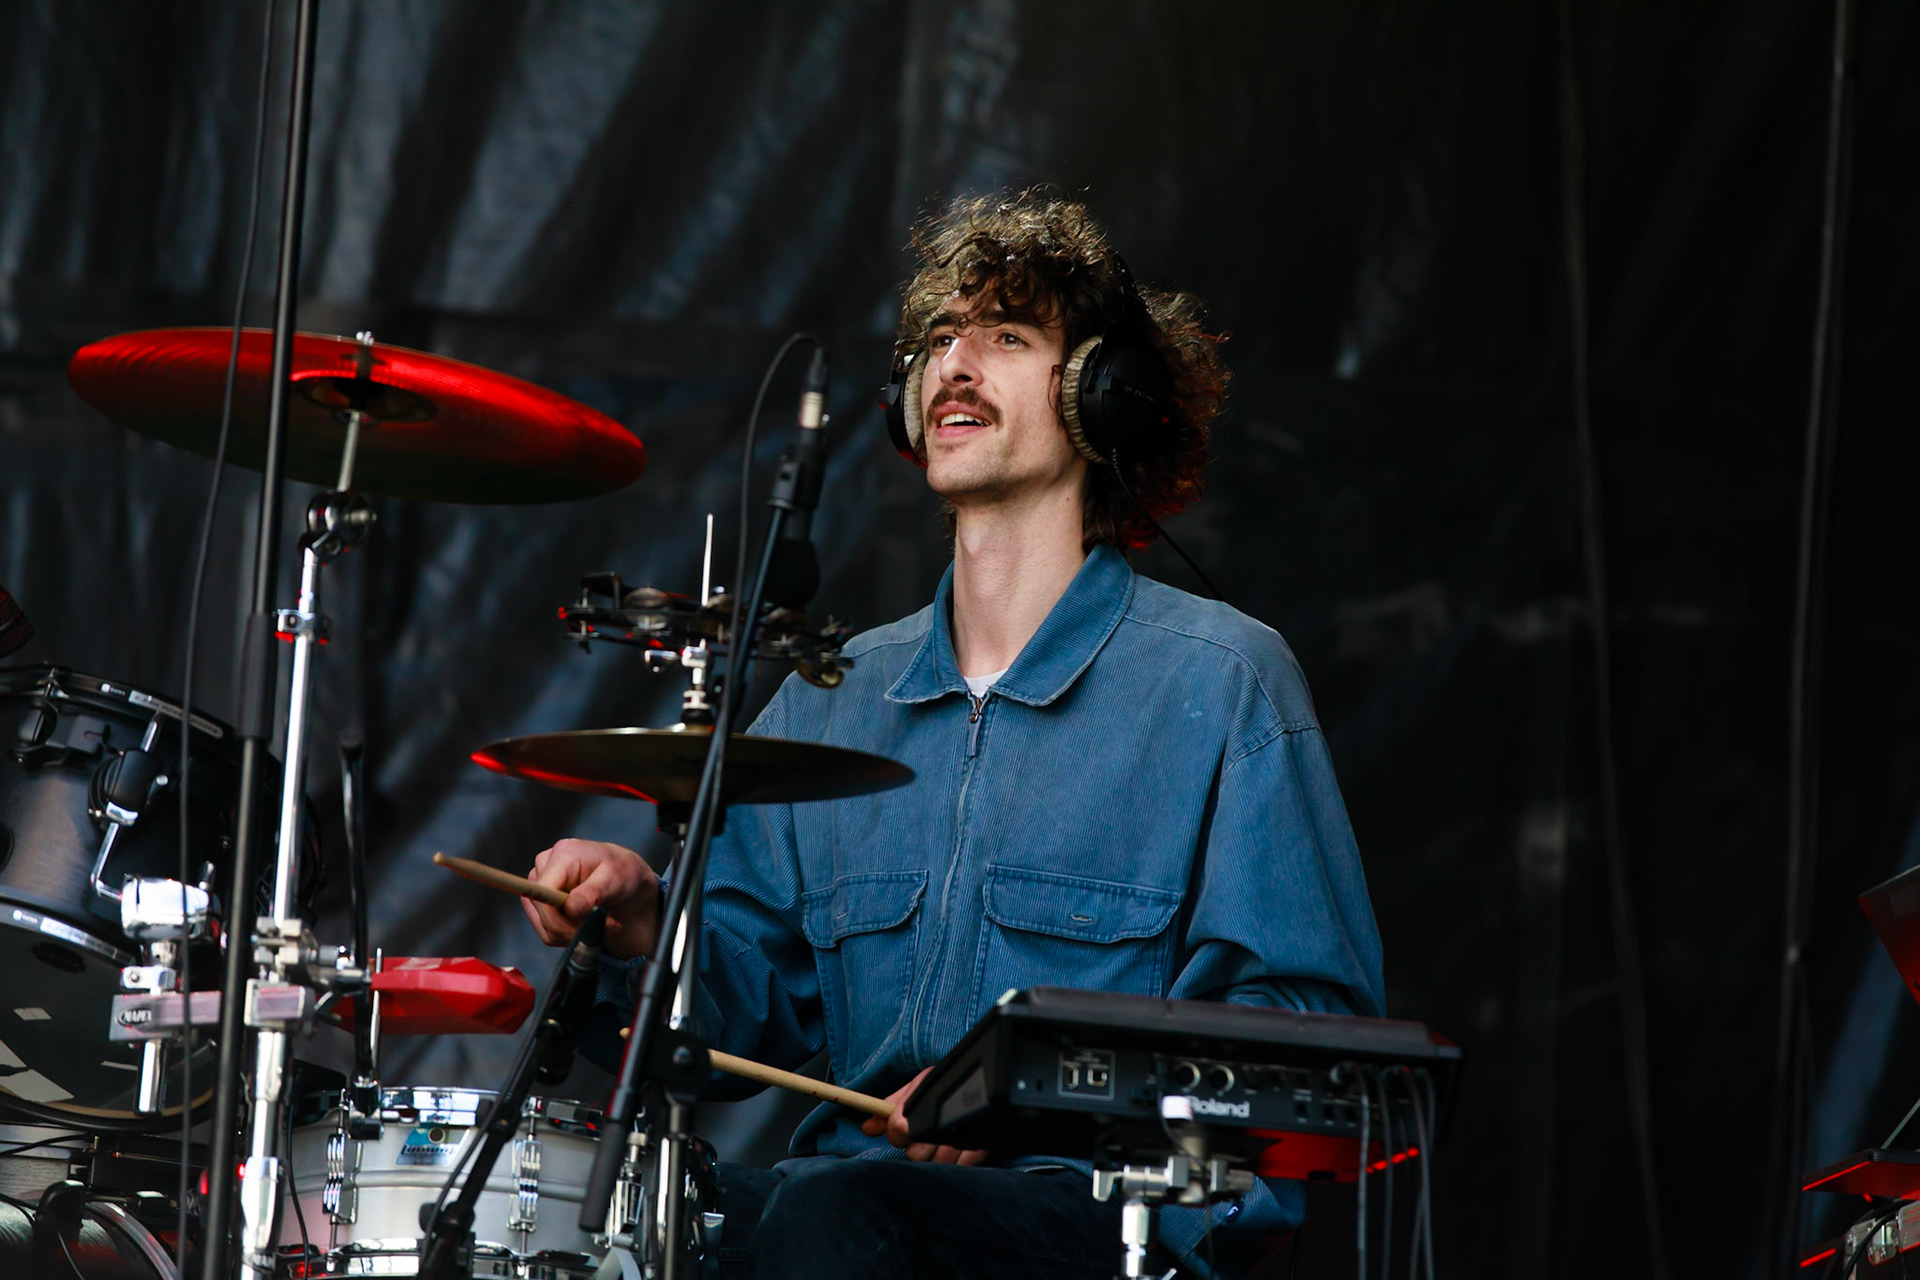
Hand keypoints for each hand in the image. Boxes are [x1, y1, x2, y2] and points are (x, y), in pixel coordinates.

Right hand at [522, 838, 660, 959]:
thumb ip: (592, 893)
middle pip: (543, 911)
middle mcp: (544, 865)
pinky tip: (587, 924)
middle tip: (605, 927)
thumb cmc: (622, 872)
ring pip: (542, 924)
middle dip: (571, 928)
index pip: (543, 895)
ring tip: (600, 924)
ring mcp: (540, 882)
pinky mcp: (541, 898)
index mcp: (562, 854)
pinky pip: (545, 928)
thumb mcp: (615, 879)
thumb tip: (570, 908)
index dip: (557, 920)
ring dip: (571, 933)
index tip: (586, 930)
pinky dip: (566, 933)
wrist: (623, 876)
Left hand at [859, 1067, 986, 1165]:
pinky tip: (960, 1149)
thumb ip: (891, 1107)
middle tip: (925, 1138)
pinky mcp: (982, 1146)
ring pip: (937, 1163)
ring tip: (943, 1143)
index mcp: (924, 1096)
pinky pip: (960, 1167)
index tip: (900, 1133)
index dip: (897, 1134)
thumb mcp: (919, 1090)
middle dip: (917, 1148)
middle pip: (915, 1154)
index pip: (898, 1129)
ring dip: (937, 1156)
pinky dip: (958, 1161)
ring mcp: (964, 1133)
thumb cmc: (947, 1087)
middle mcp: (943, 1116)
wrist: (988, 1081)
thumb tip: (867, 1127)